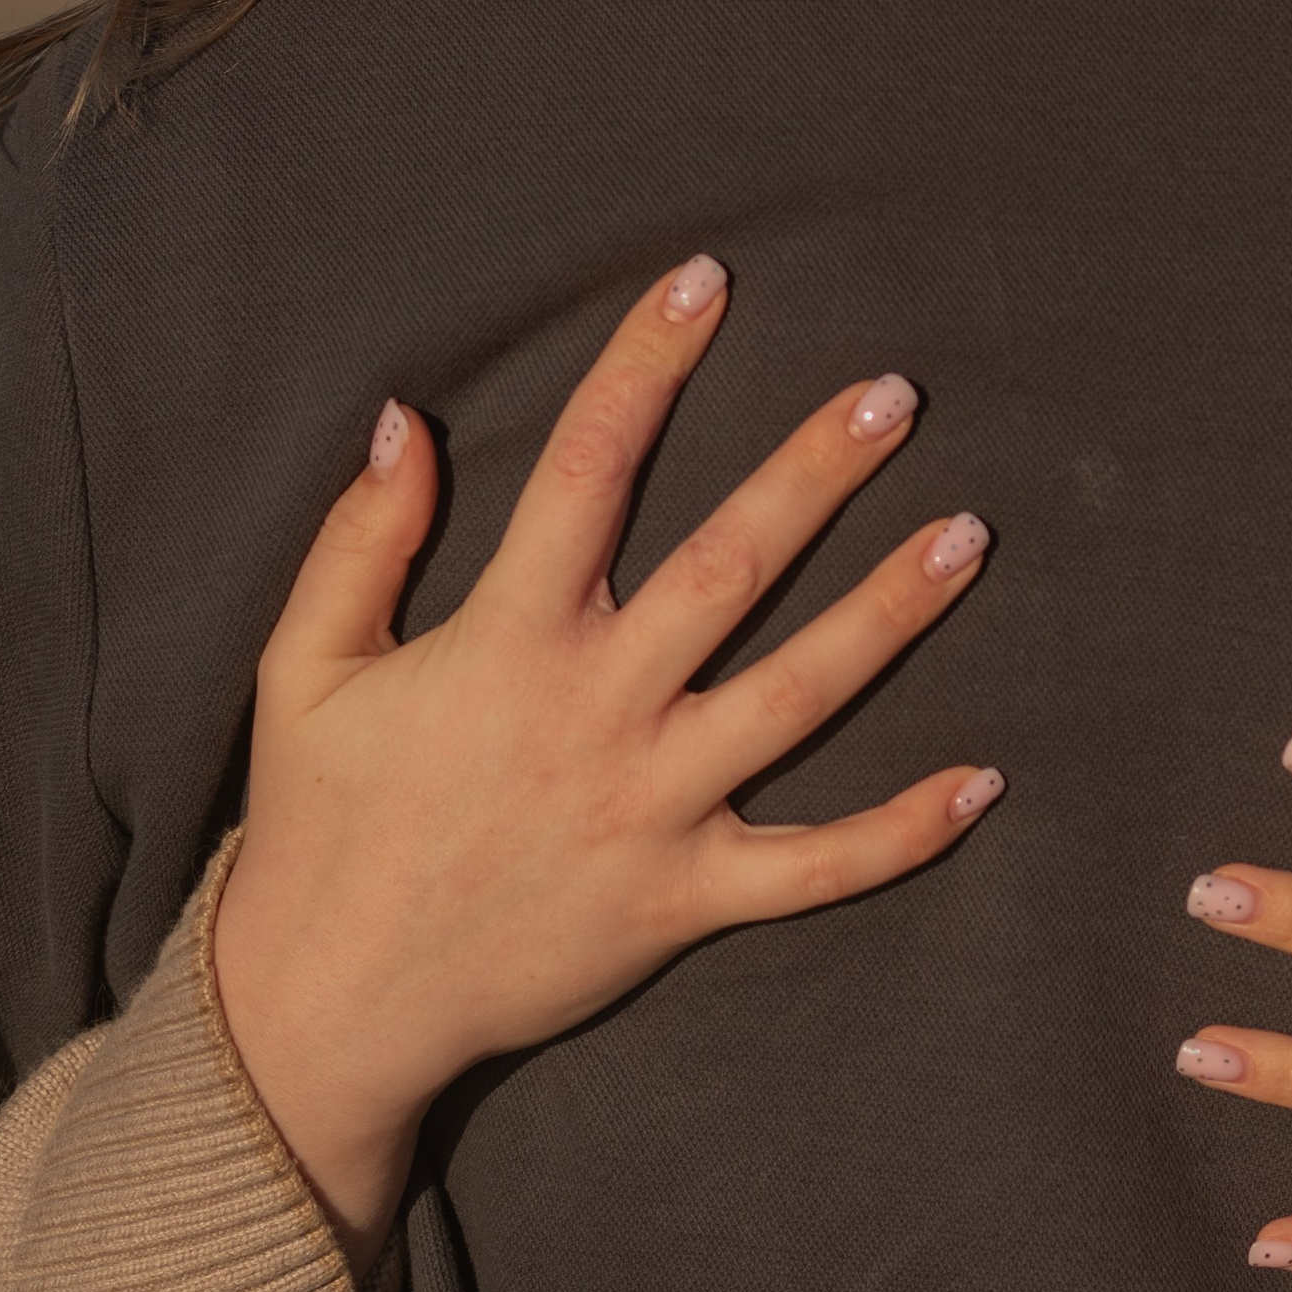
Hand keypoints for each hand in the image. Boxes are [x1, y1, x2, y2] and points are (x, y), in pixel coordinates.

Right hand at [213, 258, 1000, 1268]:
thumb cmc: (318, 824)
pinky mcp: (685, 899)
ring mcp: (653, 807)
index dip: (645, 366)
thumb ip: (360, 540)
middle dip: (815, 473)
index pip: (586, 467)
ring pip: (798, 694)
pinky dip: (902, 831)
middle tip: (895, 395)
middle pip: (730, 566)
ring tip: (970, 534)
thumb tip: (406, 416)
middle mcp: (597, 710)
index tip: (704, 282)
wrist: (326, 1009)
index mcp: (507, 639)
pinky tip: (985, 782)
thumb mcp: (306, 668)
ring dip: (891, 613)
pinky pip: (814, 866)